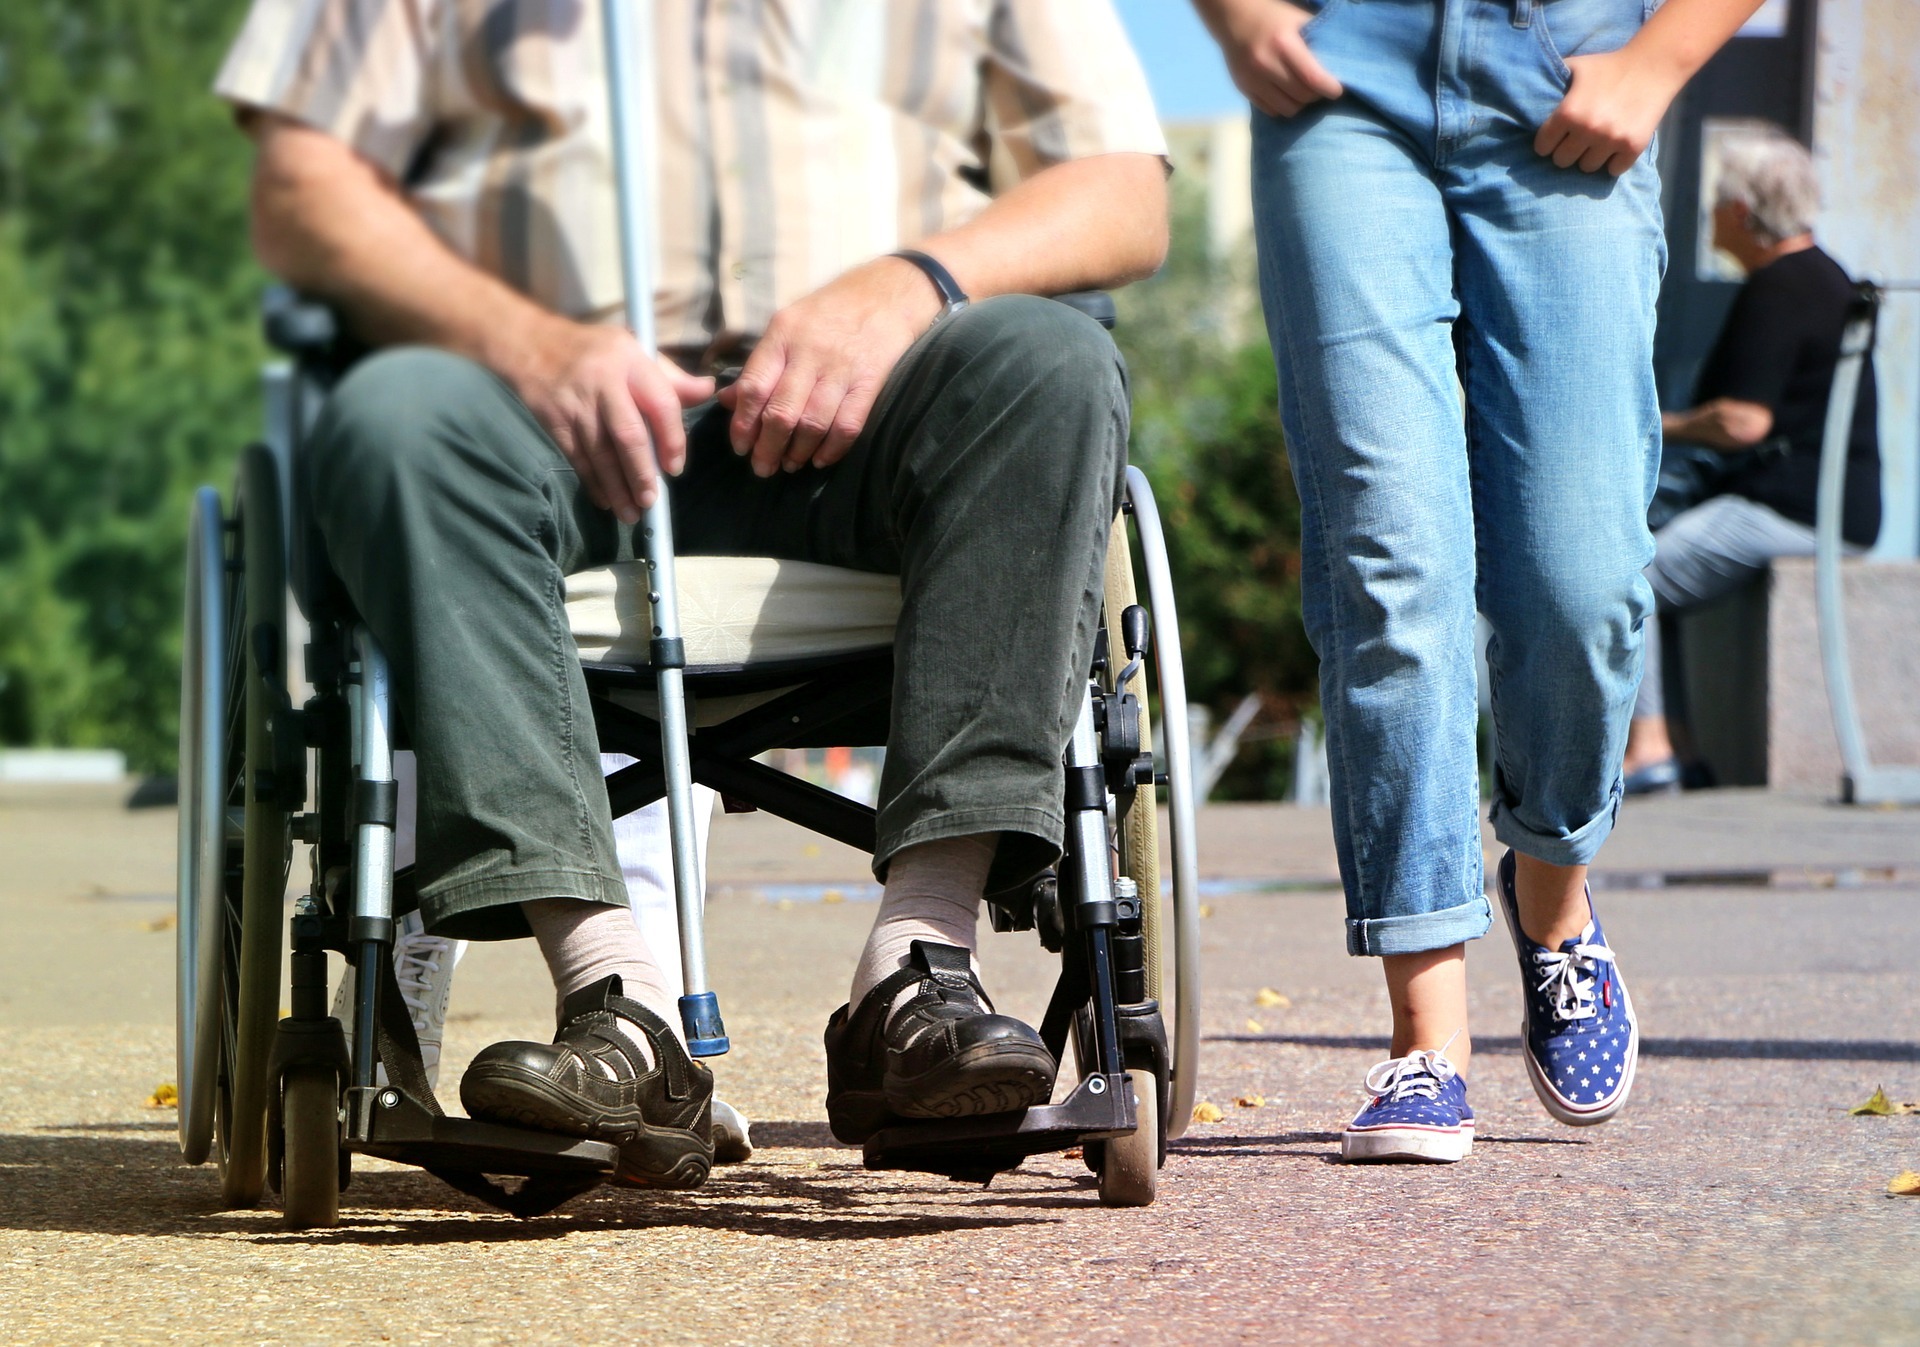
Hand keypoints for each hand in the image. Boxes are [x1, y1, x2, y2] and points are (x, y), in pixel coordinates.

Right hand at [507, 321, 714, 522]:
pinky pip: (577, 458)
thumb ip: (671, 377)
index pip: (661, 404)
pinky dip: (593, 483)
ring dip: (617, 488)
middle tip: (651, 501)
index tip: (675, 468)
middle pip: (628, 434)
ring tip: (631, 513)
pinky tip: (606, 500)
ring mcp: (576, 403)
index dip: (672, 440)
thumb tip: (708, 390)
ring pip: (600, 453)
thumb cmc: (596, 351)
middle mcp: (604, 381)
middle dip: (642, 473)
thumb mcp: (635, 349)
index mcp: (631, 361)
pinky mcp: (554, 420)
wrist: (532, 344)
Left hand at [719, 256, 942, 475]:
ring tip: (789, 465)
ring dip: (797, 452)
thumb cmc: (831, 311)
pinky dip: (832, 449)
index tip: (740, 446)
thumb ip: (760, 364)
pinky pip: (848, 425)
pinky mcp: (870, 381)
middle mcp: (810, 351)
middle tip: (762, 467)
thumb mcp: (788, 325)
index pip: (754, 386)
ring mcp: (842, 368)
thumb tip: (728, 401)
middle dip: (768, 447)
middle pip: (781, 412)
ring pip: (812, 423)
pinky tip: (820, 459)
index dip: (743, 423)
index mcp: (783, 334)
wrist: (888, 293)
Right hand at [1203, 0, 1341, 117]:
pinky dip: (1283, 105)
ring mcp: (1252, 79)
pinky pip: (1271, 110)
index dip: (1330, 88)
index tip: (1337, 89)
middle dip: (1317, 95)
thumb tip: (1343, 63)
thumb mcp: (1298, 20)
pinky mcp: (1243, 88)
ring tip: (1303, 91)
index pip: (1313, 78)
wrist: (1234, 17)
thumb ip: (1319, 40)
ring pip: (1287, 108)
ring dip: (1300, 103)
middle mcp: (1265, 64)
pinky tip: (1286, 93)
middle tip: (1321, 87)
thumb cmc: (1275, 17)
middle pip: (1302, 96)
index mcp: (1284, 44)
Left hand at [1534, 48, 1678, 174]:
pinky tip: (1615, 147)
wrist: (1653, 65)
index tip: (1555, 139)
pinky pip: (1613, 170)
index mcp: (1568, 112)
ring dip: (1589, 157)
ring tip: (1596, 143)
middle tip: (1576, 141)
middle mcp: (1588, 129)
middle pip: (1562, 161)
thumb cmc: (1609, 65)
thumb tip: (1524, 93)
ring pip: (1587, 168)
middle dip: (1567, 151)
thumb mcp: (1575, 67)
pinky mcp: (1633, 147)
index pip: (1543, 147)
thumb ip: (1552, 81)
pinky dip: (1613, 162)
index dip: (1547, 143)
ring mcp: (1611, 140)